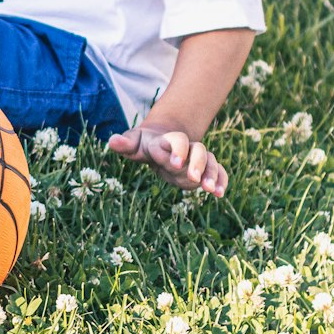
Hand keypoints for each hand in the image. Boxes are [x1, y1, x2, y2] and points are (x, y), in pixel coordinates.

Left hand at [107, 126, 227, 197]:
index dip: (178, 150)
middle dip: (197, 164)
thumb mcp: (133, 143)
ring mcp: (198, 157)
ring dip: (212, 175)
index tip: (175, 163)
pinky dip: (222, 180)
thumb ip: (124, 143)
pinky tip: (221, 194)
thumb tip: (112, 141)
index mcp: (169, 140)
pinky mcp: (205, 168)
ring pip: (210, 161)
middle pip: (199, 150)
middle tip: (193, 178)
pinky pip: (219, 172)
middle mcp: (187, 147)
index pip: (177, 140)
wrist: (160, 141)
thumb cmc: (144, 144)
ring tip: (211, 191)